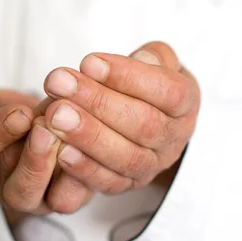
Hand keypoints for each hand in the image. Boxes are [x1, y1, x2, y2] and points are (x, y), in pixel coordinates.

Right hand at [0, 88, 90, 222]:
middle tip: (47, 130)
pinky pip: (71, 197)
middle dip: (32, 156)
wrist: (53, 127)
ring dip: (56, 167)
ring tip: (67, 138)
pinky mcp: (65, 200)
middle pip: (13, 185)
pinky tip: (88, 151)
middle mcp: (5, 187)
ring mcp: (36, 200)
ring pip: (41, 197)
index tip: (21, 113)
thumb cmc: (22, 114)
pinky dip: (82, 175)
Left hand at [42, 42, 199, 193]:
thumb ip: (154, 56)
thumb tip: (143, 59)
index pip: (166, 91)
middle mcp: (175, 138)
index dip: (127, 76)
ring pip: (126, 156)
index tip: (88, 62)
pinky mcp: (128, 184)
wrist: (146, 114)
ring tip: (55, 114)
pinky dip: (85, 169)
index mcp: (186, 102)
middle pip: (143, 124)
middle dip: (97, 102)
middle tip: (58, 82)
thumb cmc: (147, 81)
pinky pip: (109, 182)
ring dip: (87, 136)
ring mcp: (153, 165)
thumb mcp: (157, 60)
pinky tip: (61, 150)